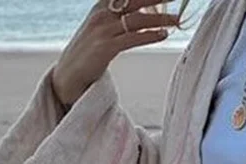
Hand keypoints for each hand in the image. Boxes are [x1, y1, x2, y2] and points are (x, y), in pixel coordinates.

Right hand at [51, 0, 180, 108]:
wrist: (68, 75)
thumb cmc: (88, 53)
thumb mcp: (101, 28)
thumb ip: (118, 18)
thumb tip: (141, 15)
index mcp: (101, 6)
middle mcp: (102, 14)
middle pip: (135, 1)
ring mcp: (103, 30)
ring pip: (138, 20)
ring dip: (160, 19)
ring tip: (177, 20)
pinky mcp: (105, 47)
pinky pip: (132, 38)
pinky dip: (150, 36)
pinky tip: (163, 35)